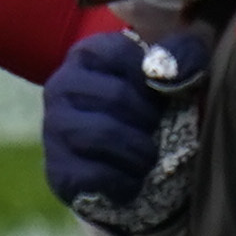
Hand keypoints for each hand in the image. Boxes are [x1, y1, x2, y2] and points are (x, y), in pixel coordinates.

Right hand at [44, 27, 206, 235]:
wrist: (124, 156)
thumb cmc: (150, 104)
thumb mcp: (172, 69)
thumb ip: (181, 54)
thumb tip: (168, 73)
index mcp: (88, 55)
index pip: (124, 55)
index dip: (156, 79)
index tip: (165, 95)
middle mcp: (61, 86)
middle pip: (116, 97)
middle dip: (150, 119)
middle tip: (158, 129)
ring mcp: (54, 128)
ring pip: (102, 135)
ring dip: (139, 151)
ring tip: (148, 157)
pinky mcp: (58, 169)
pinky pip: (94, 174)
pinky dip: (126, 181)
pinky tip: (134, 179)